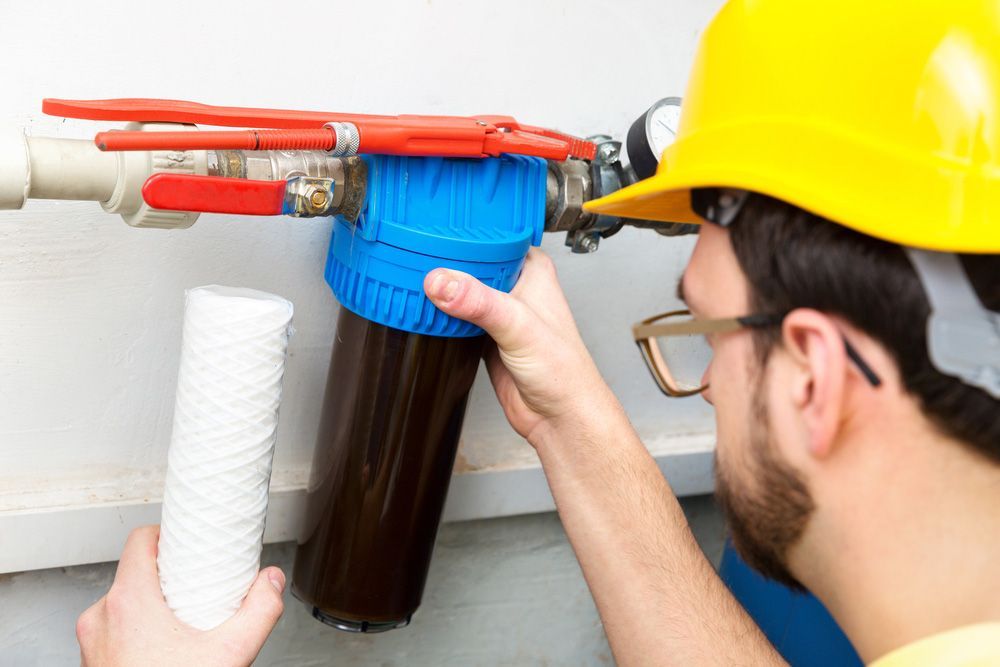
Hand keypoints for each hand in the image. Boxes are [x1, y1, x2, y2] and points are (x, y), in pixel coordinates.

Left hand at [77, 526, 284, 666]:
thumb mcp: (230, 653)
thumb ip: (259, 610)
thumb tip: (271, 582)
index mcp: (128, 602)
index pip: (141, 540)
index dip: (168, 534)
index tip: (188, 542)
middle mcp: (102, 617)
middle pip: (136, 572)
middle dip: (168, 577)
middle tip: (195, 586)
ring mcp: (93, 642)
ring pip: (124, 602)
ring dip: (153, 605)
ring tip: (182, 620)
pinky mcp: (93, 661)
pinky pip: (115, 630)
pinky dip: (138, 631)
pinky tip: (165, 646)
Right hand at [424, 248, 616, 444]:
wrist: (558, 416)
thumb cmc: (563, 371)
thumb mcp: (518, 327)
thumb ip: (480, 303)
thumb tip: (442, 282)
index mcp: (531, 269)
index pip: (490, 237)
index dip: (461, 234)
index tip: (428, 231)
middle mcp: (515, 286)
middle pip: (469, 263)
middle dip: (443, 264)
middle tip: (409, 257)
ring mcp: (497, 312)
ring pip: (459, 292)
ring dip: (439, 292)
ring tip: (408, 280)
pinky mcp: (483, 337)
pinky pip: (453, 319)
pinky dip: (439, 318)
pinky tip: (423, 312)